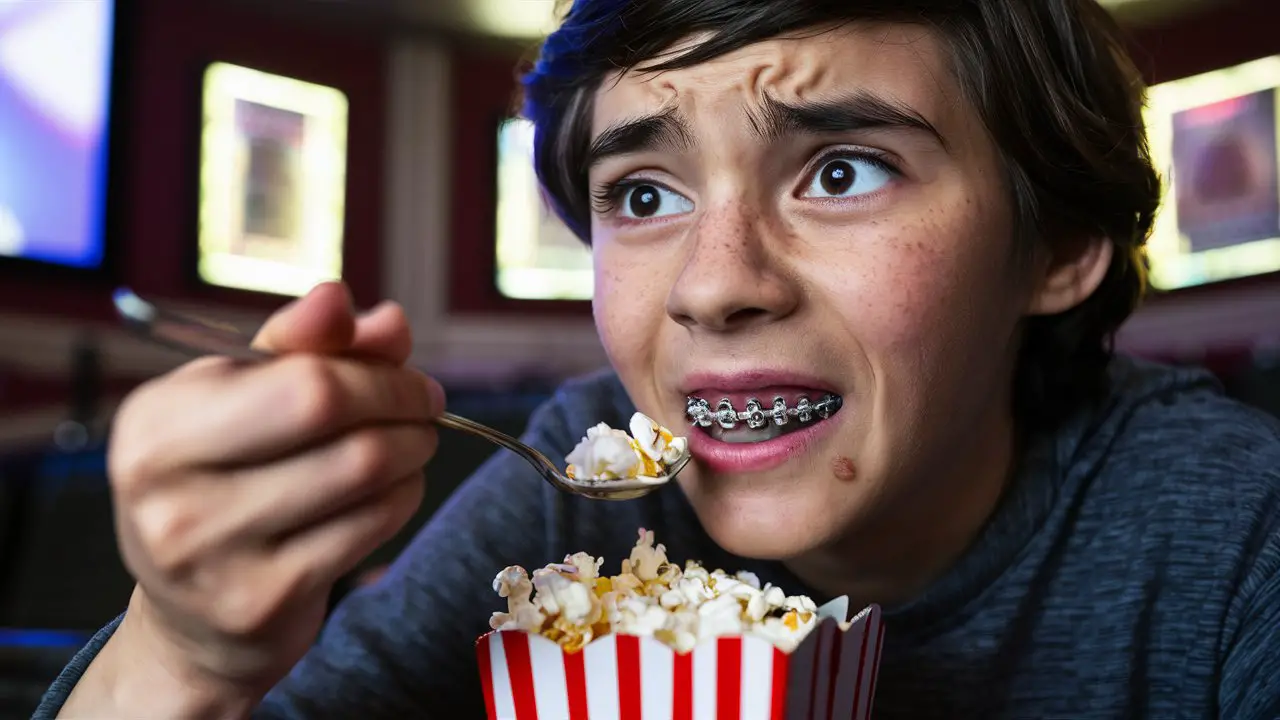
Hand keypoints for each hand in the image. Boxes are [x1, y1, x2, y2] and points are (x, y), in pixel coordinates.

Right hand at [97, 283, 441, 706]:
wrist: (192, 619)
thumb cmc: (226, 482)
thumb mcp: (243, 400)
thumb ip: (304, 346)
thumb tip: (358, 306)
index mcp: (156, 422)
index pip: (302, 376)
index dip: (375, 369)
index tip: (408, 372)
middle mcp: (169, 491)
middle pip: (334, 417)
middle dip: (402, 401)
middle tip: (426, 405)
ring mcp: (212, 556)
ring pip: (365, 472)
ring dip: (412, 449)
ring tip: (412, 445)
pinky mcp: (260, 603)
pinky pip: (370, 527)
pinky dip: (402, 498)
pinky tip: (393, 491)